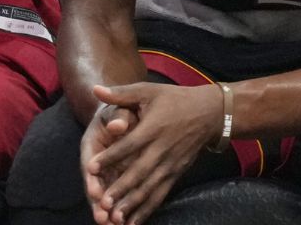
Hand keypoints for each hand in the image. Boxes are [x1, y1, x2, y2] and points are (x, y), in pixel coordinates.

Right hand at [81, 102, 140, 223]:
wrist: (122, 114)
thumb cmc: (119, 110)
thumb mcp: (118, 109)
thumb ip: (118, 117)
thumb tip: (118, 125)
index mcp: (91, 144)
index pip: (90, 163)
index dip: (92, 179)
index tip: (95, 193)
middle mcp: (96, 162)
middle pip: (94, 185)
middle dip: (98, 203)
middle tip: (103, 219)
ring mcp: (106, 172)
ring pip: (105, 194)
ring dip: (108, 211)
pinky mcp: (117, 178)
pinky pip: (118, 195)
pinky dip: (121, 208)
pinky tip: (127, 223)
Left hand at [87, 83, 222, 224]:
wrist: (209, 113)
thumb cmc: (175, 99)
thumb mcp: (148, 90)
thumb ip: (121, 94)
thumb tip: (95, 88)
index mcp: (153, 128)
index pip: (128, 145)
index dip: (110, 157)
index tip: (91, 168)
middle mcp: (162, 149)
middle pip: (139, 172)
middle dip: (121, 188)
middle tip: (103, 202)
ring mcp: (170, 164)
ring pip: (149, 187)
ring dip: (133, 204)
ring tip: (116, 218)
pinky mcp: (176, 173)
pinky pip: (161, 194)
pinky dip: (148, 209)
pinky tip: (134, 222)